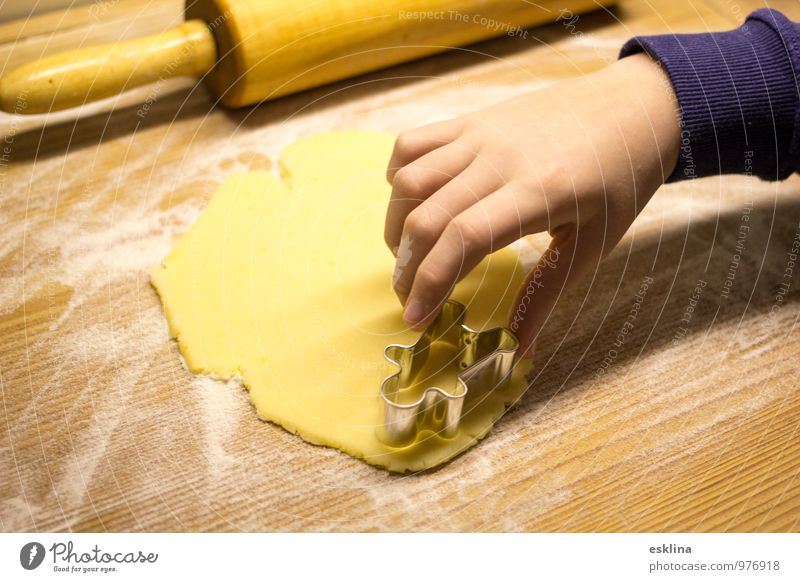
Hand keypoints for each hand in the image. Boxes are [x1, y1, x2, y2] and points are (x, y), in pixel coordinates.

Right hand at [384, 53, 680, 356]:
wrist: (634, 107)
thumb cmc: (619, 180)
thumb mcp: (592, 244)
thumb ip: (546, 294)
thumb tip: (520, 349)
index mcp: (539, 192)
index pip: (463, 239)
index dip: (430, 283)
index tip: (415, 319)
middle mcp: (500, 158)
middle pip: (426, 215)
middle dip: (407, 267)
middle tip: (410, 298)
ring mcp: (481, 134)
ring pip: (410, 179)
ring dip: (396, 225)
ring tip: (408, 256)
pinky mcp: (471, 120)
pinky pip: (413, 143)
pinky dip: (398, 176)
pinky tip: (412, 204)